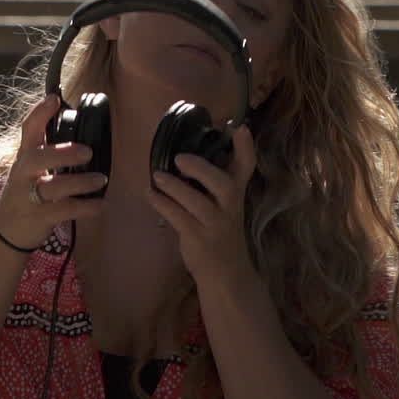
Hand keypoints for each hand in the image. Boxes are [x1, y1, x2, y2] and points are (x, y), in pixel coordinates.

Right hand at [0, 95, 107, 250]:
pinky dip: (86, 207)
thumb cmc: (25, 193)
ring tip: (101, 179)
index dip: (40, 113)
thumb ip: (49, 152)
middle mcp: (24, 174)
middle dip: (62, 153)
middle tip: (88, 151)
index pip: (28, 130)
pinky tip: (100, 203)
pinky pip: (65, 211)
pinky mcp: (39, 218)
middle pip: (36, 158)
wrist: (5, 232)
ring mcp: (29, 197)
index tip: (55, 99)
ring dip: (80, 182)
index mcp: (25, 157)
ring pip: (53, 187)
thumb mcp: (31, 169)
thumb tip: (82, 135)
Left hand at [148, 124, 256, 281]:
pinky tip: (151, 194)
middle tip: (179, 158)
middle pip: (225, 185)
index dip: (245, 147)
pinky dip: (163, 205)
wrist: (226, 271)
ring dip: (175, 188)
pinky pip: (180, 219)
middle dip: (202, 170)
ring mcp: (216, 224)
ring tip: (157, 176)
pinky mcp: (199, 239)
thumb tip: (185, 149)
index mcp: (236, 191)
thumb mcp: (222, 201)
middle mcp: (230, 206)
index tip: (239, 127)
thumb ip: (211, 177)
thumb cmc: (218, 227)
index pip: (247, 166)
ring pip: (198, 204)